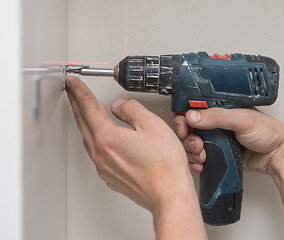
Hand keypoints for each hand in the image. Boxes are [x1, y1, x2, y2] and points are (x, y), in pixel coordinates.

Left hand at [66, 77, 206, 238]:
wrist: (169, 195)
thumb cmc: (164, 166)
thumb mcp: (152, 125)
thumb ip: (131, 110)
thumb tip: (120, 106)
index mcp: (107, 137)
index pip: (88, 108)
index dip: (80, 92)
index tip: (73, 83)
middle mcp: (101, 154)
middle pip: (83, 123)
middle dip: (76, 105)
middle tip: (72, 93)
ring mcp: (105, 168)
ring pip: (88, 140)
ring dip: (84, 123)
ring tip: (84, 113)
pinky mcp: (112, 177)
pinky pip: (97, 154)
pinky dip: (95, 140)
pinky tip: (102, 138)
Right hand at [173, 107, 283, 229]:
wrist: (279, 156)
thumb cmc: (268, 132)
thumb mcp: (242, 119)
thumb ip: (216, 116)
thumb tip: (192, 115)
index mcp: (220, 108)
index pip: (193, 109)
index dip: (183, 117)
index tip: (183, 126)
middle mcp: (216, 123)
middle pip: (188, 128)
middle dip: (186, 137)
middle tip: (195, 143)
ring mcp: (216, 140)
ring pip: (191, 144)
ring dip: (191, 152)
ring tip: (201, 155)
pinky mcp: (218, 155)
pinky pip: (199, 158)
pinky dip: (196, 162)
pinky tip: (201, 164)